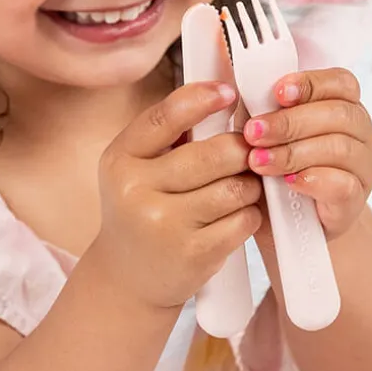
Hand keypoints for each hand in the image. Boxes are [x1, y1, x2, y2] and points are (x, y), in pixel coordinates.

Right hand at [96, 82, 262, 308]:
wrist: (129, 276)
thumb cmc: (143, 210)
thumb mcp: (138, 168)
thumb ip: (171, 135)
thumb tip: (224, 95)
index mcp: (121, 158)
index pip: (166, 116)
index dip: (203, 99)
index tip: (228, 93)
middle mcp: (137, 190)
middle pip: (215, 154)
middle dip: (241, 150)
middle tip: (246, 154)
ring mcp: (165, 225)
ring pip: (236, 187)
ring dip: (250, 185)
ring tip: (241, 187)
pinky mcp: (194, 253)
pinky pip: (243, 220)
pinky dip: (249, 214)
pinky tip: (236, 215)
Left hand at [242, 68, 371, 239]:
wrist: (289, 227)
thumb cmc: (277, 175)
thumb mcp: (265, 136)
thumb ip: (261, 110)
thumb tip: (244, 86)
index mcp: (342, 107)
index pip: (339, 82)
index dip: (310, 83)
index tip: (279, 93)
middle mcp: (359, 133)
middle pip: (338, 114)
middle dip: (290, 122)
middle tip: (254, 133)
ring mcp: (362, 167)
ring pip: (339, 147)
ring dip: (294, 153)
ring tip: (259, 162)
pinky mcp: (355, 200)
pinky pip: (343, 184)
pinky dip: (313, 180)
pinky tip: (289, 182)